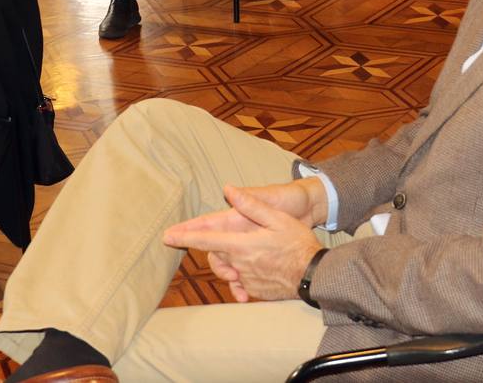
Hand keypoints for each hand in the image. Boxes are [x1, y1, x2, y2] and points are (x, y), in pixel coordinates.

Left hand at [164, 185, 324, 302]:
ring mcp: (247, 280)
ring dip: (230, 260)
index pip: (206, 240)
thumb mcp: (278, 219)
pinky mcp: (255, 291)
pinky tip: (260, 265)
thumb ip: (252, 205)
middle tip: (224, 238)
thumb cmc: (299, 244)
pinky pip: (241, 281)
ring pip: (228, 268)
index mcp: (242, 245)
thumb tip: (229, 190)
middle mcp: (240, 264)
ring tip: (251, 251)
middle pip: (216, 255)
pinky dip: (244, 274)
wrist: (315, 275)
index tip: (167, 237)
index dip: (185, 237)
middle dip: (211, 248)